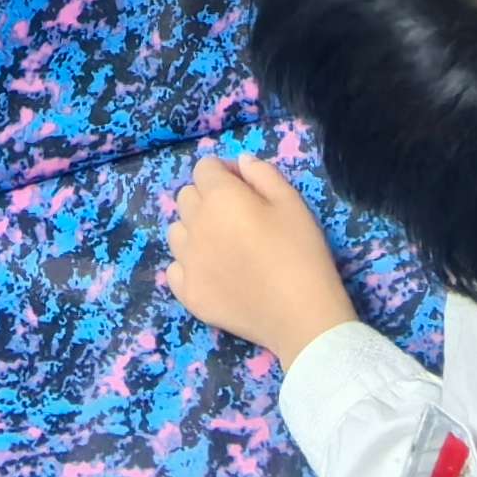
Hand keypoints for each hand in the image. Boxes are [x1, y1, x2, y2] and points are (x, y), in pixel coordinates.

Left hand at [163, 153, 358, 367]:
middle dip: (207, 198)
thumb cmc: (301, 252)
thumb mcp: (292, 202)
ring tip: (223, 245)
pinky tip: (214, 272)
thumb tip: (240, 162)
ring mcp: (187, 262)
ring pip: (177, 232)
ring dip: (194, 230)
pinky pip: (175, 268)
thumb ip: (263, 174)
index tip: (245, 187)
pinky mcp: (188, 293)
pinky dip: (190, 265)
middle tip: (236, 216)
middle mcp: (195, 225)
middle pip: (186, 197)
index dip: (224, 172)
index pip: (204, 168)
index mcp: (220, 198)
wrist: (300, 314)